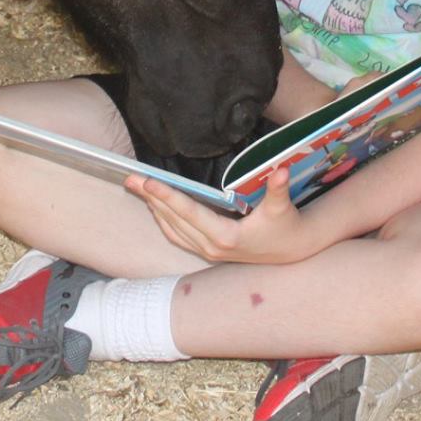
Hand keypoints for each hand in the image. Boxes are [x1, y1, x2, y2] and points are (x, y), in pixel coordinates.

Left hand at [126, 168, 320, 265]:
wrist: (290, 250)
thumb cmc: (285, 226)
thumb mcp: (282, 207)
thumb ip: (278, 188)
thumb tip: (281, 169)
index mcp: (226, 237)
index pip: (190, 213)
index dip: (168, 197)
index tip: (149, 182)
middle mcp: (211, 247)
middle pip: (173, 220)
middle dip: (151, 198)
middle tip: (130, 178)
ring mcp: (207, 251)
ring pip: (171, 229)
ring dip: (153, 208)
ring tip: (136, 187)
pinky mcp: (206, 250)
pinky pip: (177, 235)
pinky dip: (163, 219)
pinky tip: (154, 205)